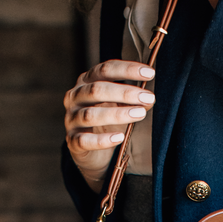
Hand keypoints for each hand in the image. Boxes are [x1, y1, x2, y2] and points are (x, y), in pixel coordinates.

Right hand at [64, 60, 156, 192]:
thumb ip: (132, 100)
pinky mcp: (72, 141)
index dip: (127, 70)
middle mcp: (75, 97)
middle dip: (125, 93)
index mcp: (87, 82)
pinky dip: (103, 140)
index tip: (150, 73)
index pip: (105, 70)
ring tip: (140, 114)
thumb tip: (149, 99)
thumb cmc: (106, 123)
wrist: (90, 152)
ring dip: (117, 114)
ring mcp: (71, 119)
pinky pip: (85, 140)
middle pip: (97, 90)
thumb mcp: (119, 107)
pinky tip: (120, 138)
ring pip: (90, 115)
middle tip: (148, 97)